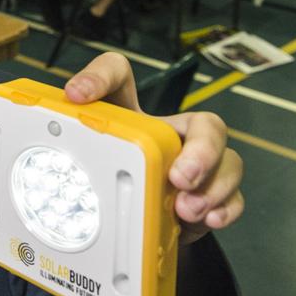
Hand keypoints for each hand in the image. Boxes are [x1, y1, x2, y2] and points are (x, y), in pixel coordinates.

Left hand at [63, 53, 244, 244]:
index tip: (76, 96)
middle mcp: (169, 135)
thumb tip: (64, 113)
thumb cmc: (102, 178)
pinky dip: (225, 210)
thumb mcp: (81, 154)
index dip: (99, 76)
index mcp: (131, 117)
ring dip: (215, 187)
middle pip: (208, 125)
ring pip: (229, 163)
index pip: (117, 74)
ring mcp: (194, 168)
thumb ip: (67, 133)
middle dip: (202, 151)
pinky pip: (231, 200)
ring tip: (187, 209)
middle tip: (179, 178)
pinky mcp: (205, 201)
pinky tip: (205, 221)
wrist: (119, 218)